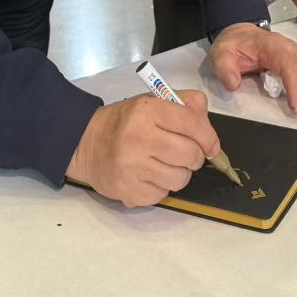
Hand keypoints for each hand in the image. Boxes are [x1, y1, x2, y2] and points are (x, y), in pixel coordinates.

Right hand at [66, 91, 218, 207]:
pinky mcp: (129, 191)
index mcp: (146, 111)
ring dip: (179, 173)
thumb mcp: (152, 102)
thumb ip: (184, 105)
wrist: (86, 143)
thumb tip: (208, 127)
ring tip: (164, 164)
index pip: (192, 123)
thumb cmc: (125, 122)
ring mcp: (132, 168)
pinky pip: (163, 194)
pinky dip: (162, 187)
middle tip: (184, 153)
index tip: (211, 145)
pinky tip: (149, 175)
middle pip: (191, 154)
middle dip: (195, 156)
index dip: (209, 137)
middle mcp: (138, 138)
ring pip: (181, 179)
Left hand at [208, 23, 296, 114]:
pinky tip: (295, 92)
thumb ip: (224, 69)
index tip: (296, 108)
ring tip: (296, 99)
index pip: (290, 65)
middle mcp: (290, 47)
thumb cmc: (233, 45)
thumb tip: (234, 85)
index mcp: (272, 45)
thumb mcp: (220, 54)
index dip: (296, 86)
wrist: (239, 35)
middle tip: (295, 103)